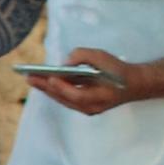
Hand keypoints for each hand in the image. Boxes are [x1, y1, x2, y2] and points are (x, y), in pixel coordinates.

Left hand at [23, 46, 143, 116]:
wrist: (134, 84)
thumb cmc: (118, 70)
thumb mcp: (104, 57)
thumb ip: (85, 55)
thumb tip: (66, 62)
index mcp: (102, 96)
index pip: (79, 95)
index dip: (64, 87)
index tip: (51, 77)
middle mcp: (94, 106)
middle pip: (66, 99)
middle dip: (47, 88)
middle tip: (29, 77)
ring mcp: (89, 109)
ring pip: (64, 100)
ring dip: (47, 90)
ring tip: (31, 79)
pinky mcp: (85, 106)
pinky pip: (66, 99)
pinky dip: (55, 91)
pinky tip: (43, 83)